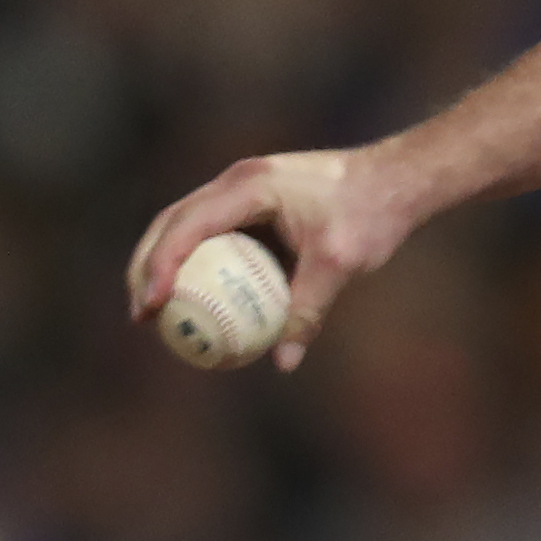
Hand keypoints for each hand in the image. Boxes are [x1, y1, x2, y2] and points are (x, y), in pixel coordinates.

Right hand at [124, 144, 426, 373]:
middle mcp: (238, 182)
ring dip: (164, 264)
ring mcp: (243, 190)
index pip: (188, 226)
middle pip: (171, 223)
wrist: (400, 178)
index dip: (160, 265)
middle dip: (146, 267)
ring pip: (187, 227)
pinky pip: (216, 237)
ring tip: (153, 312)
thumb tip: (283, 361)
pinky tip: (197, 303)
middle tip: (140, 315)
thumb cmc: (372, 213)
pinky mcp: (254, 204)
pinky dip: (200, 265)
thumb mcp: (341, 262)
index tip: (150, 305)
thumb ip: (308, 310)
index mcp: (250, 186)